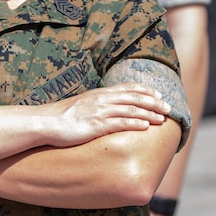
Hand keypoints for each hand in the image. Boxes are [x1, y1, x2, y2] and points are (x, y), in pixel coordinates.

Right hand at [44, 82, 169, 146]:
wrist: (46, 122)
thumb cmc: (62, 116)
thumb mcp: (82, 105)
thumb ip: (96, 105)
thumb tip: (107, 109)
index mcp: (100, 93)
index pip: (128, 88)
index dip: (145, 90)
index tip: (159, 94)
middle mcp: (102, 100)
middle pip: (134, 98)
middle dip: (154, 102)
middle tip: (168, 107)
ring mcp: (100, 112)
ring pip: (131, 110)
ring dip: (149, 113)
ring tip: (163, 118)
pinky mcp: (96, 125)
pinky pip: (120, 123)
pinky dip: (135, 124)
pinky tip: (146, 127)